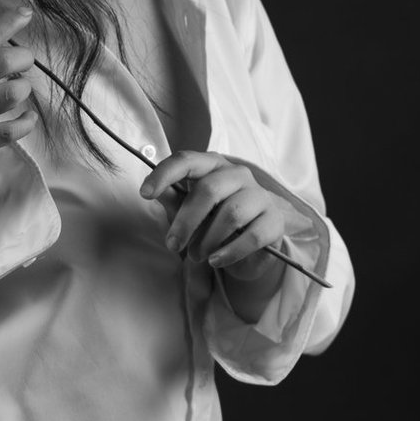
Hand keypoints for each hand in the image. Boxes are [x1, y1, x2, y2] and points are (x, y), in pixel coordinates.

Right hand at [0, 0, 40, 193]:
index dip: (9, 21)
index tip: (25, 14)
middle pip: (5, 60)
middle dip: (24, 59)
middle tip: (23, 64)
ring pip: (11, 93)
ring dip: (22, 89)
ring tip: (18, 91)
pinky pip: (9, 131)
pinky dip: (25, 123)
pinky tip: (25, 119)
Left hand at [141, 149, 318, 280]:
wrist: (250, 248)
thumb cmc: (213, 223)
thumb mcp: (189, 212)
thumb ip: (174, 200)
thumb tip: (155, 192)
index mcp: (213, 166)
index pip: (187, 160)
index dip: (164, 174)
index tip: (145, 193)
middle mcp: (239, 174)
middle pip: (209, 190)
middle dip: (186, 222)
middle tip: (173, 245)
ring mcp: (260, 195)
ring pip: (231, 214)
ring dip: (207, 240)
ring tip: (197, 256)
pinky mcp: (274, 220)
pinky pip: (251, 236)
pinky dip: (229, 252)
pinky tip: (216, 261)